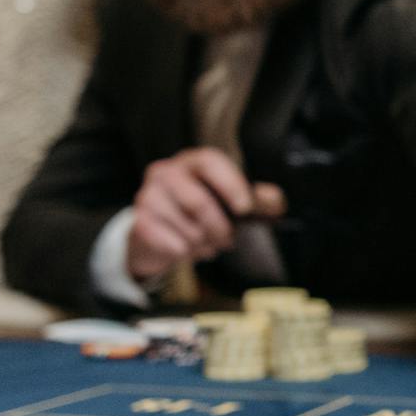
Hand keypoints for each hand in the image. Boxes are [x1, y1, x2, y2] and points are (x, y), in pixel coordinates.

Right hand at [125, 147, 286, 280]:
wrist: (155, 234)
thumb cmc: (196, 211)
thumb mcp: (227, 200)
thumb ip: (254, 199)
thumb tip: (275, 202)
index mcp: (192, 161)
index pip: (210, 162)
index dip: (230, 184)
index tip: (245, 208)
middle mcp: (165, 172)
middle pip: (198, 202)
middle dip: (219, 228)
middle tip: (228, 239)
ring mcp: (148, 196)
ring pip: (187, 228)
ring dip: (204, 244)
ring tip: (205, 243)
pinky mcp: (140, 222)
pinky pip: (174, 244)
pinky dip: (188, 253)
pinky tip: (188, 249)